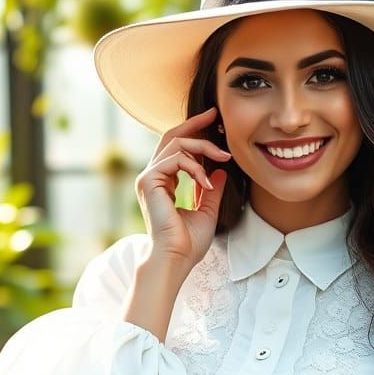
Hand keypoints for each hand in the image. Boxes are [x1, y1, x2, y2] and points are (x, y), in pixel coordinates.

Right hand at [135, 105, 231, 269]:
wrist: (176, 259)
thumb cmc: (189, 243)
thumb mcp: (207, 211)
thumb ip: (211, 190)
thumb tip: (220, 171)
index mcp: (163, 183)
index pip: (176, 149)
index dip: (194, 133)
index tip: (214, 123)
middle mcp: (153, 177)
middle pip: (171, 137)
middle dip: (194, 123)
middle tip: (214, 115)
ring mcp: (148, 177)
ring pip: (177, 143)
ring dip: (204, 147)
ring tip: (224, 157)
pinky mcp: (149, 181)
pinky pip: (176, 159)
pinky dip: (196, 167)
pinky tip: (207, 183)